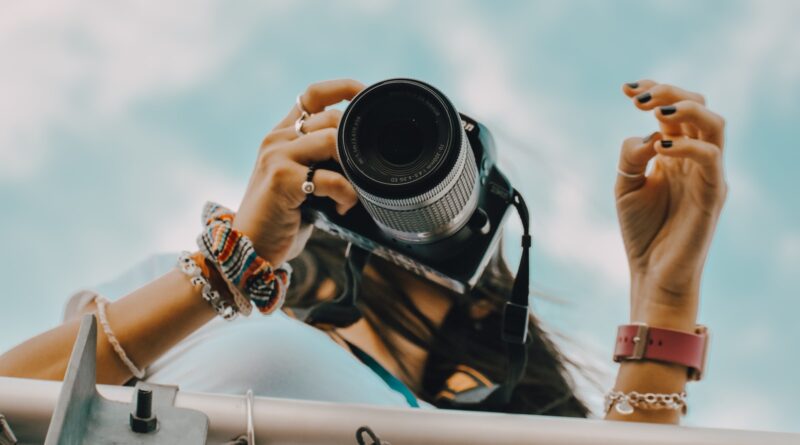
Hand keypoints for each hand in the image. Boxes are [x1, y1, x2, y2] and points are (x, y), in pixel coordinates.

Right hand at [232, 79, 363, 264]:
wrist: (249, 249)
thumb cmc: (281, 220)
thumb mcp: (301, 183)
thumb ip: (321, 163)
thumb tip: (362, 159)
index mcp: (282, 135)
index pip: (313, 94)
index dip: (344, 89)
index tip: (367, 96)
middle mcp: (277, 139)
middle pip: (331, 117)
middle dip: (356, 143)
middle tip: (365, 173)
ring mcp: (277, 156)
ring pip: (332, 139)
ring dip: (354, 168)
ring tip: (355, 192)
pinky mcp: (282, 179)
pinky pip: (330, 177)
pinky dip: (346, 194)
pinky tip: (342, 208)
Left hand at [615, 80, 726, 329]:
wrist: (652, 273)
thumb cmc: (641, 231)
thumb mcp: (625, 186)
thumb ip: (631, 156)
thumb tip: (647, 135)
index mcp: (674, 153)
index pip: (672, 109)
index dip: (654, 91)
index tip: (625, 88)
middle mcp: (695, 158)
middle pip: (698, 107)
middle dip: (669, 92)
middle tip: (638, 98)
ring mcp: (707, 175)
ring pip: (715, 124)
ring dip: (686, 107)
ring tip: (656, 108)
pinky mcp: (713, 195)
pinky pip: (711, 159)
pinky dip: (686, 145)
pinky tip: (659, 146)